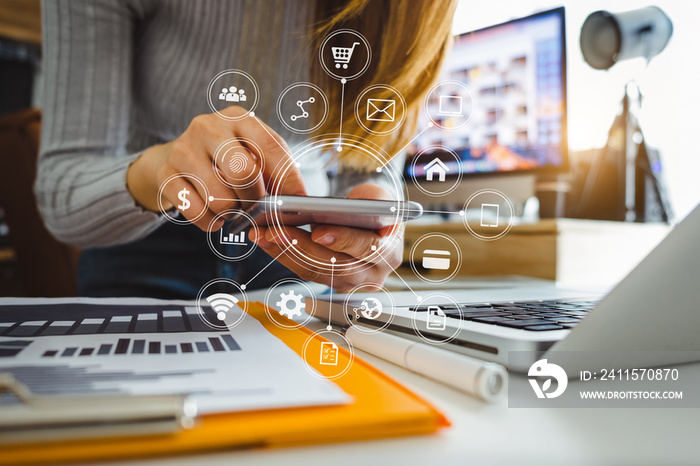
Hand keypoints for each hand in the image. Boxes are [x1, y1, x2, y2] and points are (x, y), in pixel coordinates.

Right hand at [126, 106, 305, 230]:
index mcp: (238, 117)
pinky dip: (211, 223)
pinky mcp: (166, 173)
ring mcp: (183, 148)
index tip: (297, 201)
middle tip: (255, 208)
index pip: (272, 148)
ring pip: (220, 197)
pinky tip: (214, 217)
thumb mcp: (251, 152)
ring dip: (232, 213)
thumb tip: (297, 200)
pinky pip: (197, 211)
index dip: (288, 179)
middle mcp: (209, 127)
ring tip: (232, 210)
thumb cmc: (225, 159)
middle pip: (244, 172)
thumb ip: (274, 170)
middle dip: (255, 199)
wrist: (175, 157)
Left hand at [251, 183, 403, 290]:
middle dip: (301, 247)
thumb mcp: (378, 198)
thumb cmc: (375, 208)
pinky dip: (281, 254)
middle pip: (334, 264)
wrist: (373, 223)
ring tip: (262, 234)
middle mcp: (372, 274)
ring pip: (314, 271)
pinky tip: (265, 239)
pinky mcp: (329, 282)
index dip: (343, 240)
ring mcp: (349, 282)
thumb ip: (369, 203)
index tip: (318, 231)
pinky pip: (303, 270)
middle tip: (276, 231)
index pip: (367, 249)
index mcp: (390, 253)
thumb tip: (343, 209)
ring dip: (284, 252)